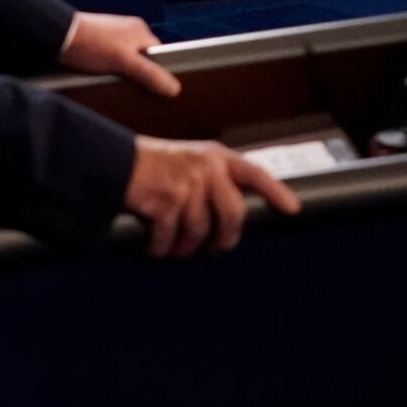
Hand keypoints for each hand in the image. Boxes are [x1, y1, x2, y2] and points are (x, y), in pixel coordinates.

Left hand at [61, 12, 180, 97]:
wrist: (55, 35)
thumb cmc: (90, 46)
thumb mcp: (124, 63)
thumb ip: (149, 75)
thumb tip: (175, 88)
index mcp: (139, 30)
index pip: (158, 55)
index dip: (157, 72)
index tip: (153, 88)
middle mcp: (128, 29)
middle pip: (142, 58)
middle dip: (137, 73)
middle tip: (130, 87)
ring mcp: (111, 33)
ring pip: (125, 58)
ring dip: (120, 70)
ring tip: (111, 81)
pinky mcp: (96, 39)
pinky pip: (110, 56)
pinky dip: (108, 66)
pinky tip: (99, 74)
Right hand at [124, 136, 301, 257]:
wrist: (113, 160)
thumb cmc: (152, 166)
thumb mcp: (190, 161)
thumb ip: (213, 179)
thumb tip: (231, 216)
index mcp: (215, 156)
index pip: (255, 173)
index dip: (276, 192)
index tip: (293, 210)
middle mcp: (206, 167)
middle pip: (233, 214)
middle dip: (225, 239)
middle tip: (214, 250)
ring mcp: (187, 182)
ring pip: (200, 232)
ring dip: (185, 248)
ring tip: (175, 249)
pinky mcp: (167, 199)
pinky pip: (171, 238)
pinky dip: (161, 248)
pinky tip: (154, 247)